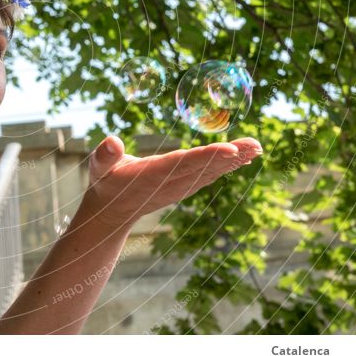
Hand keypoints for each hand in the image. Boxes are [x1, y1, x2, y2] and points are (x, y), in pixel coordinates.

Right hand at [81, 135, 263, 229]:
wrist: (112, 213)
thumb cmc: (105, 183)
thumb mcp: (99, 168)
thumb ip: (104, 155)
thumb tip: (111, 142)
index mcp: (152, 176)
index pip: (183, 164)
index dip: (207, 157)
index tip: (230, 150)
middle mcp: (170, 184)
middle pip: (205, 167)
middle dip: (231, 156)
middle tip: (256, 145)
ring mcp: (179, 188)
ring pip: (211, 172)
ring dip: (235, 161)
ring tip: (256, 148)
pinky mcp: (183, 188)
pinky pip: (208, 176)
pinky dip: (226, 166)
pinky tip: (242, 158)